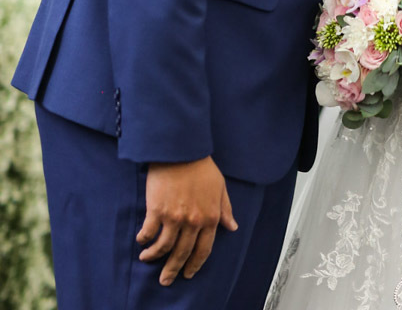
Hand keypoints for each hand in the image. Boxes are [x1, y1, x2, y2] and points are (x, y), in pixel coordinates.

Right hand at [137, 156, 237, 285]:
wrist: (181, 149)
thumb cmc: (201, 166)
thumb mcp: (220, 186)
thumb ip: (225, 209)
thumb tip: (232, 227)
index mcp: (210, 217)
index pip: (204, 249)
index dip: (195, 264)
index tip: (188, 274)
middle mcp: (193, 221)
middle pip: (182, 253)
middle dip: (173, 270)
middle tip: (166, 280)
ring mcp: (174, 217)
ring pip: (164, 247)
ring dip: (154, 257)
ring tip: (147, 259)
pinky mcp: (157, 210)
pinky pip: (149, 233)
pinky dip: (144, 240)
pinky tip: (141, 241)